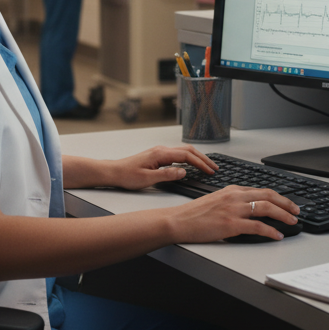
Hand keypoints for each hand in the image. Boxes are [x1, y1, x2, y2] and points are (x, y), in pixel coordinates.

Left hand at [104, 144, 218, 189]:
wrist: (114, 172)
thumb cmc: (127, 175)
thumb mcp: (147, 179)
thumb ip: (167, 175)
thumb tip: (183, 171)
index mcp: (160, 154)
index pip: (186, 156)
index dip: (200, 163)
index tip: (210, 171)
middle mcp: (161, 150)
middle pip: (188, 150)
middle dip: (203, 158)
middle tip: (214, 168)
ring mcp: (160, 152)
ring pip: (184, 151)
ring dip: (197, 157)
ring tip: (207, 166)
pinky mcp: (158, 156)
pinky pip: (178, 154)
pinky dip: (189, 158)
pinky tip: (192, 164)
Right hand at [167, 185, 300, 242]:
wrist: (178, 221)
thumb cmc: (193, 214)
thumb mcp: (215, 200)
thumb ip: (232, 201)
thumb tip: (248, 209)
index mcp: (231, 190)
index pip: (261, 190)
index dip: (278, 197)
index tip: (286, 203)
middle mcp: (234, 196)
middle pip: (268, 196)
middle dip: (286, 203)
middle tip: (296, 210)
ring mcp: (233, 210)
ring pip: (266, 208)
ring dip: (283, 215)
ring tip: (292, 221)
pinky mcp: (231, 224)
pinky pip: (257, 227)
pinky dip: (271, 231)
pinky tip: (277, 235)